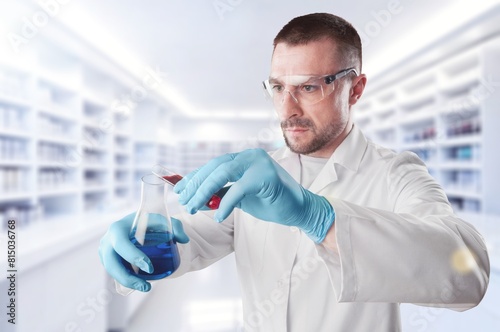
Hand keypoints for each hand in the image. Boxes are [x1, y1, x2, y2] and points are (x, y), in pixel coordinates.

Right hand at [98, 213, 188, 291]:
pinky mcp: (107, 259)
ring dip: (127, 282)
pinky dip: (125, 280)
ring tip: (146, 288)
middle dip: (127, 278)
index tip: (150, 268)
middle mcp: (108, 239)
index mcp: (118, 227)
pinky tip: (139, 284)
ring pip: (112, 271)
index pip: (121, 244)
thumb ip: (175, 226)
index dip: (133, 257)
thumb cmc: (150, 222)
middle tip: (146, 286)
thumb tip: (183, 239)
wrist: (138, 224)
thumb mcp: (163, 220)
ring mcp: (105, 250)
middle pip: (111, 263)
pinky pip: (114, 273)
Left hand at [175, 148, 334, 242]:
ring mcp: (259, 164)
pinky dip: (225, 204)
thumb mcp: (239, 198)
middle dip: (196, 186)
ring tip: (193, 207)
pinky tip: (218, 216)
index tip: (179, 190)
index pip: (213, 165)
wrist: (299, 209)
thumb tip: (196, 200)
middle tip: (184, 202)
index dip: (194, 177)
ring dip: (204, 192)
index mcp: (243, 158)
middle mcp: (250, 156)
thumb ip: (220, 195)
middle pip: (214, 167)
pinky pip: (238, 189)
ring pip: (222, 174)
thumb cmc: (271, 202)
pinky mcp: (266, 176)